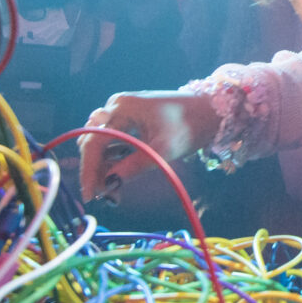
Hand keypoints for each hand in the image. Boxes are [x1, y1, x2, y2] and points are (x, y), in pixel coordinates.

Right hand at [77, 90, 222, 202]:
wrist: (211, 111)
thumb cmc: (190, 126)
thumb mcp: (163, 150)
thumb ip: (133, 167)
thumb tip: (108, 185)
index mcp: (121, 107)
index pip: (94, 141)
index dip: (89, 170)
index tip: (90, 195)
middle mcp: (116, 106)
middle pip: (93, 142)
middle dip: (95, 170)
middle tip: (102, 196)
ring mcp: (121, 112)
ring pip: (100, 143)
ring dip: (103, 166)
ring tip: (113, 190)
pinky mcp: (129, 120)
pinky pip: (112, 141)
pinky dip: (113, 159)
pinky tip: (119, 176)